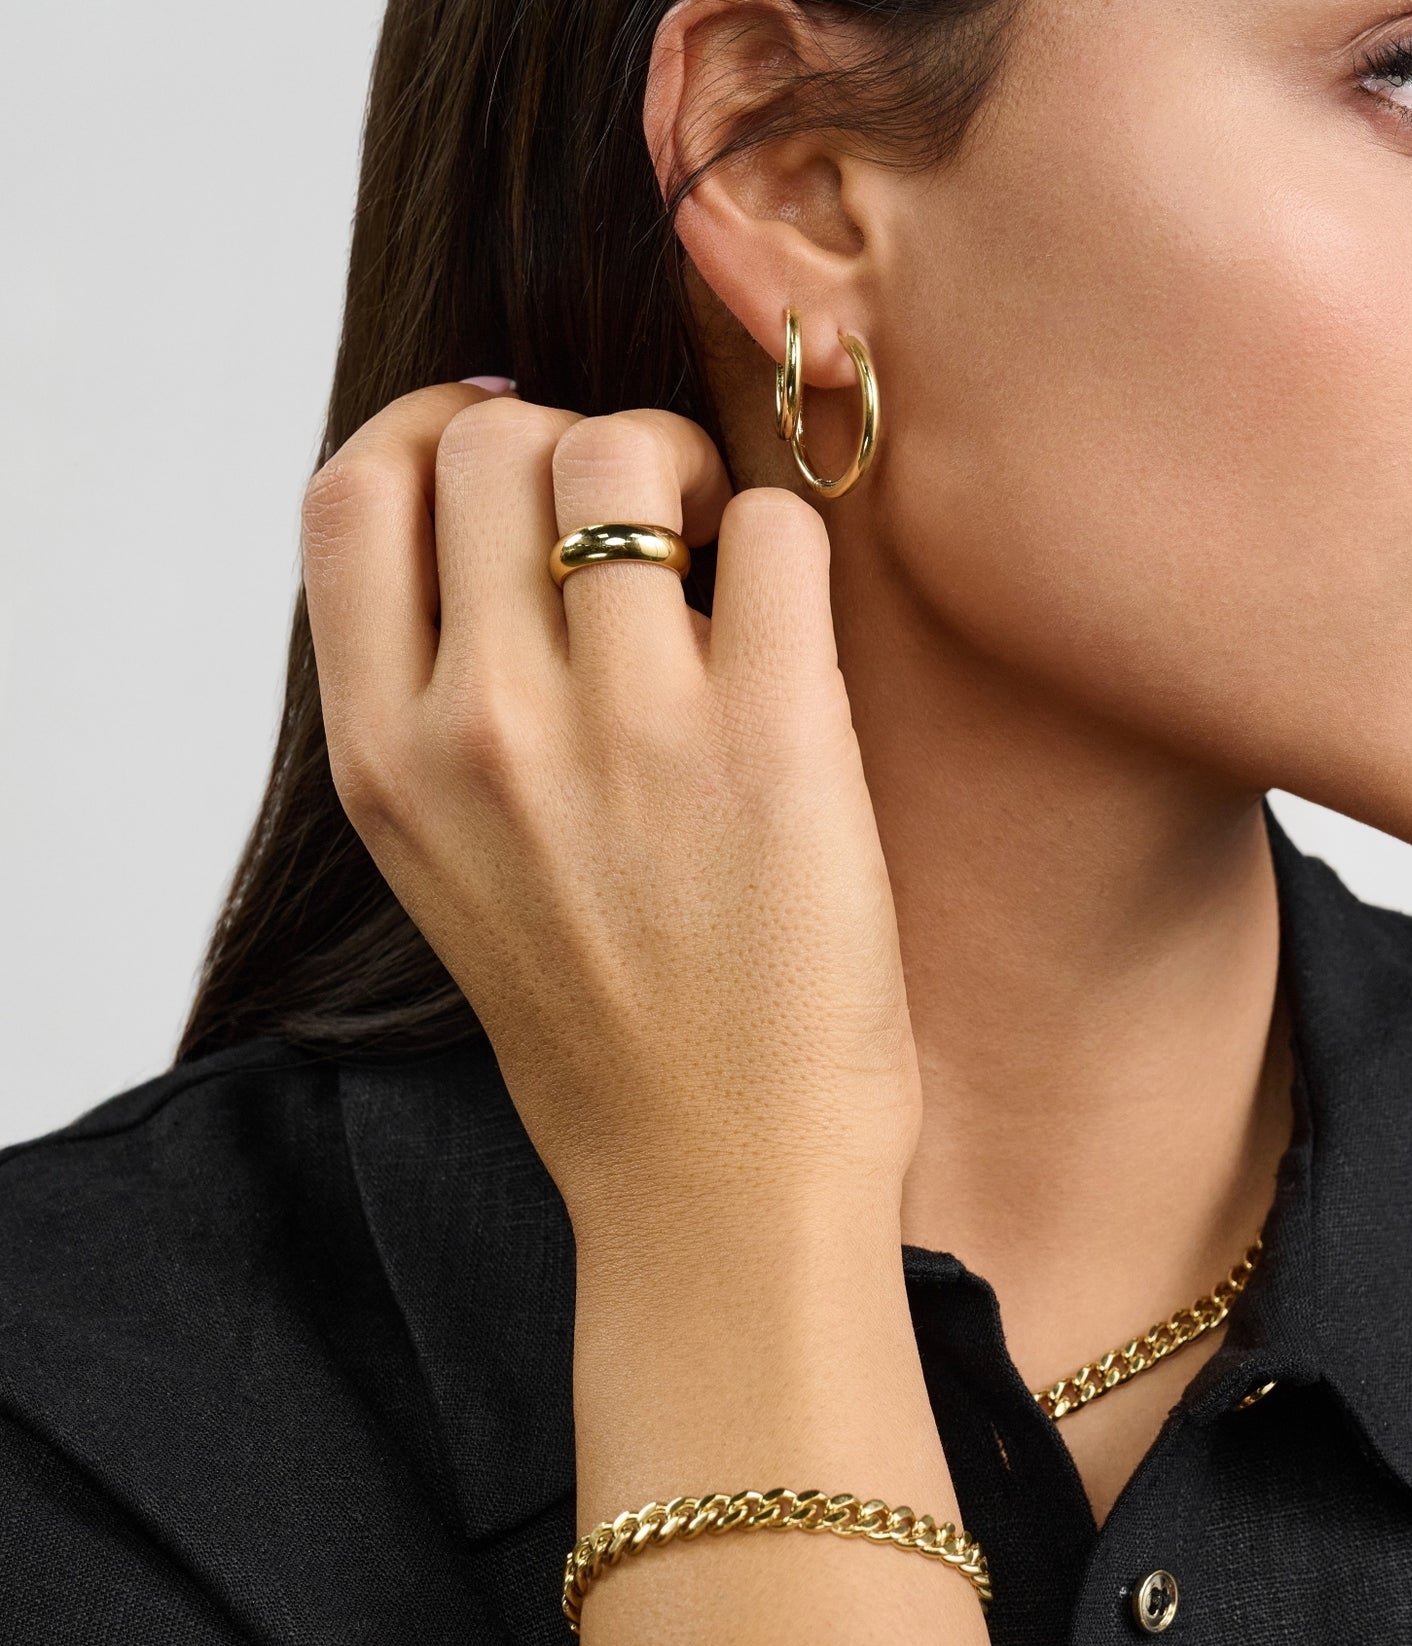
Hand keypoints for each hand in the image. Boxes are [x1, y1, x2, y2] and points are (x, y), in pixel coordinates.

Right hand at [300, 386, 919, 1241]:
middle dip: (574, 445)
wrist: (720, 1178)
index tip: (502, 443)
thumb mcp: (449, 873)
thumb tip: (496, 541)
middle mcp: (483, 728)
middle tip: (643, 519)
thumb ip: (441, 710)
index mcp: (385, 760)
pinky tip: (787, 625)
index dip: (431, 429)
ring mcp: (626, 727)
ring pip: (626, 456)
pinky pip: (775, 531)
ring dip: (683, 470)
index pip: (350, 495)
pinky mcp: (770, 739)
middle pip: (493, 444)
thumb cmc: (605, 1033)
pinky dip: (785, 544)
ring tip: (719, 557)